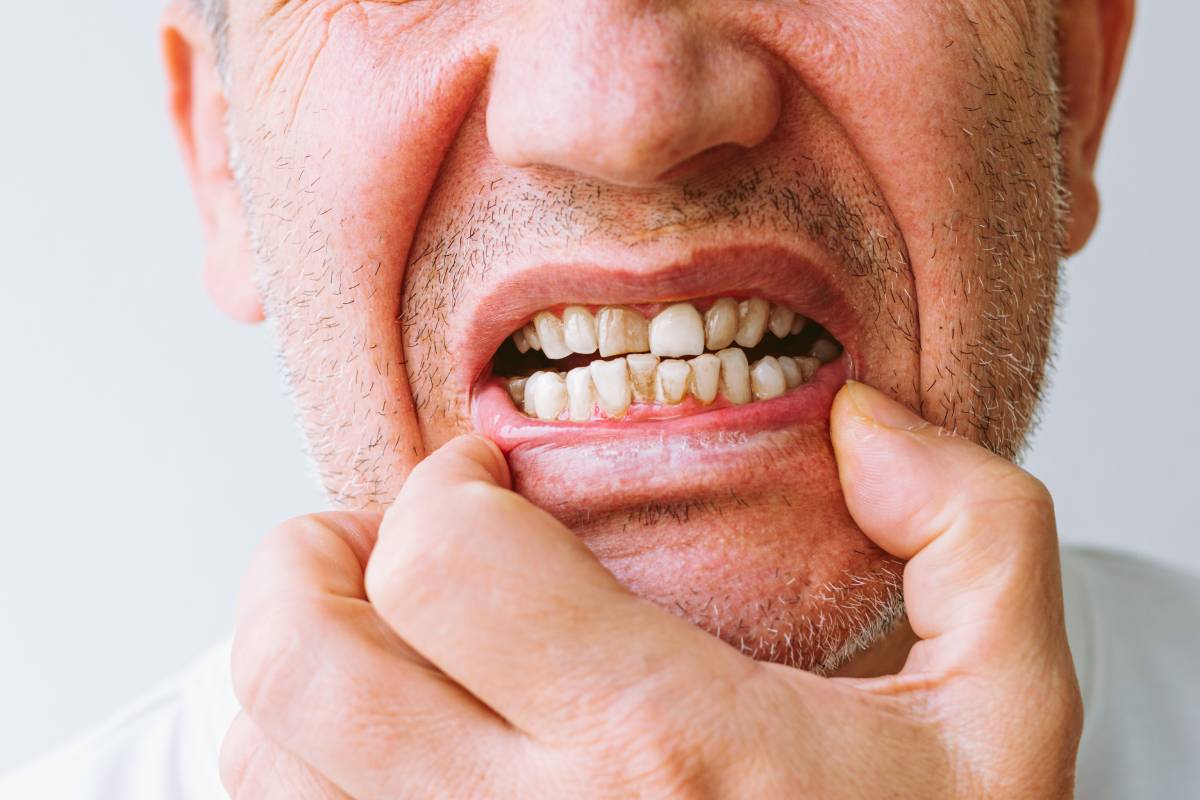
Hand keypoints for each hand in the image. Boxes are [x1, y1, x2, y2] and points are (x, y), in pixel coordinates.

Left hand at [220, 381, 1081, 798]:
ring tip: (376, 634)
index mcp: (665, 746)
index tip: (485, 478)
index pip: (446, 560)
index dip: (445, 484)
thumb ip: (973, 527)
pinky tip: (383, 741)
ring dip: (297, 664)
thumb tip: (857, 421)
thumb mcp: (1010, 711)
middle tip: (378, 536)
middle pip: (305, 659)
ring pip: (267, 759)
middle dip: (311, 556)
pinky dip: (302, 768)